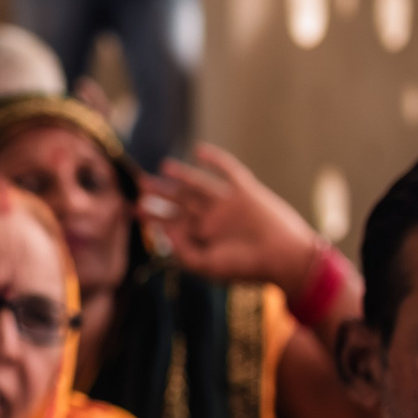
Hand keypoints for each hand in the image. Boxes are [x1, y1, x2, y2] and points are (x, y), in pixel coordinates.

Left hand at [141, 143, 319, 291]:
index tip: (132, 209)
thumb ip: (181, 250)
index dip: (151, 215)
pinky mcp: (246, 192)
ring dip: (182, 175)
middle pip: (180, 201)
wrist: (286, 259)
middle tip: (141, 183)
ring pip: (199, 185)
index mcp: (201, 236)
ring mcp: (228, 204)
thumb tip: (163, 230)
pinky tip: (199, 150)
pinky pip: (229, 171)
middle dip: (160, 192)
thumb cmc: (246, 267)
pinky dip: (216, 160)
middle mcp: (212, 218)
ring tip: (164, 166)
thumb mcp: (207, 265)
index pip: (170, 222)